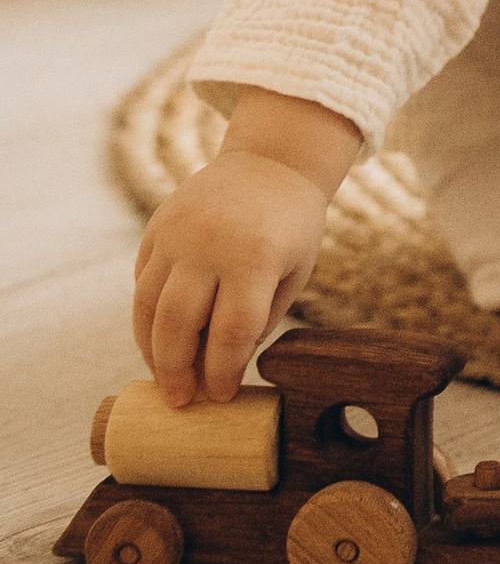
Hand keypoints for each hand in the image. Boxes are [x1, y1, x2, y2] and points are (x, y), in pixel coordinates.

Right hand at [131, 90, 360, 407]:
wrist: (271, 163)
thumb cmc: (292, 230)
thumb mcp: (294, 274)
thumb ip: (259, 320)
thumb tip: (220, 368)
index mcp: (254, 258)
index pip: (231, 332)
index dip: (222, 372)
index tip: (220, 397)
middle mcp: (208, 245)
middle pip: (178, 323)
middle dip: (176, 370)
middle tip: (180, 400)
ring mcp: (176, 234)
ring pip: (147, 305)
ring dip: (150, 349)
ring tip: (163, 377)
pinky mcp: (156, 228)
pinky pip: (142, 282)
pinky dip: (146, 317)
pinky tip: (158, 340)